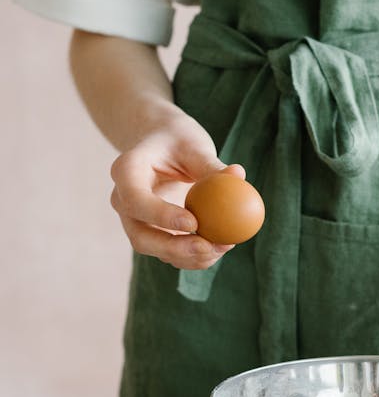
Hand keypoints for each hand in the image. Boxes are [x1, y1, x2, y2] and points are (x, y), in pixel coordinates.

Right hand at [109, 103, 245, 269]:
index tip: (193, 223)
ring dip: (189, 256)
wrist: (161, 145)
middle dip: (174, 248)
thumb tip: (238, 176)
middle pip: (140, 236)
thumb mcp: (193, 145)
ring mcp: (134, 221)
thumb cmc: (177, 139)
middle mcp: (123, 200)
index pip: (135, 199)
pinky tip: (220, 247)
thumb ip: (212, 164)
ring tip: (224, 246)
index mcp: (126, 170)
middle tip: (207, 247)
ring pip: (155, 250)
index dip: (161, 216)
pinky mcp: (151, 234)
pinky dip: (194, 257)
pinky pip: (169, 253)